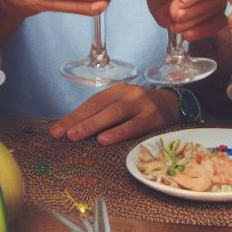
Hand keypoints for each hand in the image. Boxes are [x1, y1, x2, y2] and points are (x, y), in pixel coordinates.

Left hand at [49, 84, 179, 145]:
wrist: (176, 104)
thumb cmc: (143, 110)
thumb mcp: (124, 106)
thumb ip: (104, 116)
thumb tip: (74, 131)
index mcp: (117, 91)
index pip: (91, 103)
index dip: (73, 116)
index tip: (55, 130)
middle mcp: (128, 94)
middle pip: (99, 106)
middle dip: (78, 121)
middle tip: (61, 134)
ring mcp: (142, 104)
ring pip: (114, 113)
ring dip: (93, 125)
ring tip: (76, 136)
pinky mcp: (154, 117)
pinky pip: (134, 125)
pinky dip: (118, 132)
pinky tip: (104, 140)